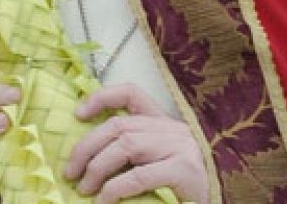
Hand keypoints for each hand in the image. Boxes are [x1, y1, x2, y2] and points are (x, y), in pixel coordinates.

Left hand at [64, 84, 209, 203]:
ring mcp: (180, 148)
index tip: (77, 115)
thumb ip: (133, 154)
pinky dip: (114, 189)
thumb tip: (87, 160)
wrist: (217, 199)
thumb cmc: (180, 188)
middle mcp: (172, 130)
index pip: (131, 93)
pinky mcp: (183, 171)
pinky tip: (103, 201)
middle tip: (70, 171)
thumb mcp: (156, 162)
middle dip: (87, 148)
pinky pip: (138, 176)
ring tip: (84, 189)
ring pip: (125, 146)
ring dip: (97, 168)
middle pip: (118, 126)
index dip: (101, 98)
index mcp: (164, 123)